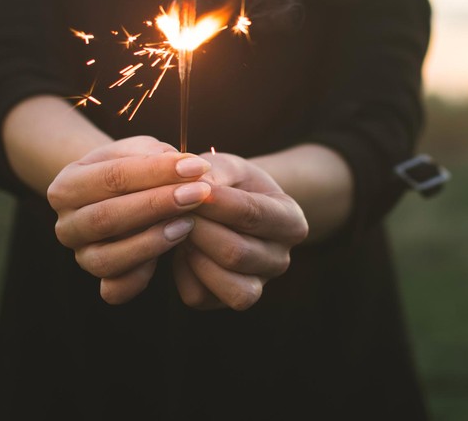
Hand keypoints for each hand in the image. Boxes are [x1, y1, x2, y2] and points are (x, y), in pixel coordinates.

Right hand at [47, 136, 212, 303]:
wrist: (121, 196)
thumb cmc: (135, 168)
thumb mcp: (142, 150)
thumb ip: (158, 154)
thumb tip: (185, 167)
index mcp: (67, 185)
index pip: (111, 177)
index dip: (156, 171)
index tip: (197, 166)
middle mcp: (67, 224)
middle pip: (106, 217)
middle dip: (158, 204)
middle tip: (199, 193)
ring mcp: (81, 256)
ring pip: (107, 259)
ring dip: (153, 242)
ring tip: (189, 223)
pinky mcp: (101, 280)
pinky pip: (116, 290)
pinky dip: (143, 276)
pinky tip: (173, 252)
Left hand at [172, 152, 308, 310]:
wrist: (232, 209)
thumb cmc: (232, 185)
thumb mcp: (229, 167)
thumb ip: (214, 172)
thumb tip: (191, 189)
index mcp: (291, 222)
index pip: (252, 214)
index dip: (215, 202)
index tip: (187, 188)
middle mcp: (280, 259)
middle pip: (236, 253)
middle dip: (199, 230)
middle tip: (175, 209)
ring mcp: (258, 284)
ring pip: (225, 283)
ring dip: (194, 255)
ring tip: (181, 230)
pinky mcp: (227, 299)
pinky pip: (199, 296)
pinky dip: (183, 273)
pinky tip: (183, 249)